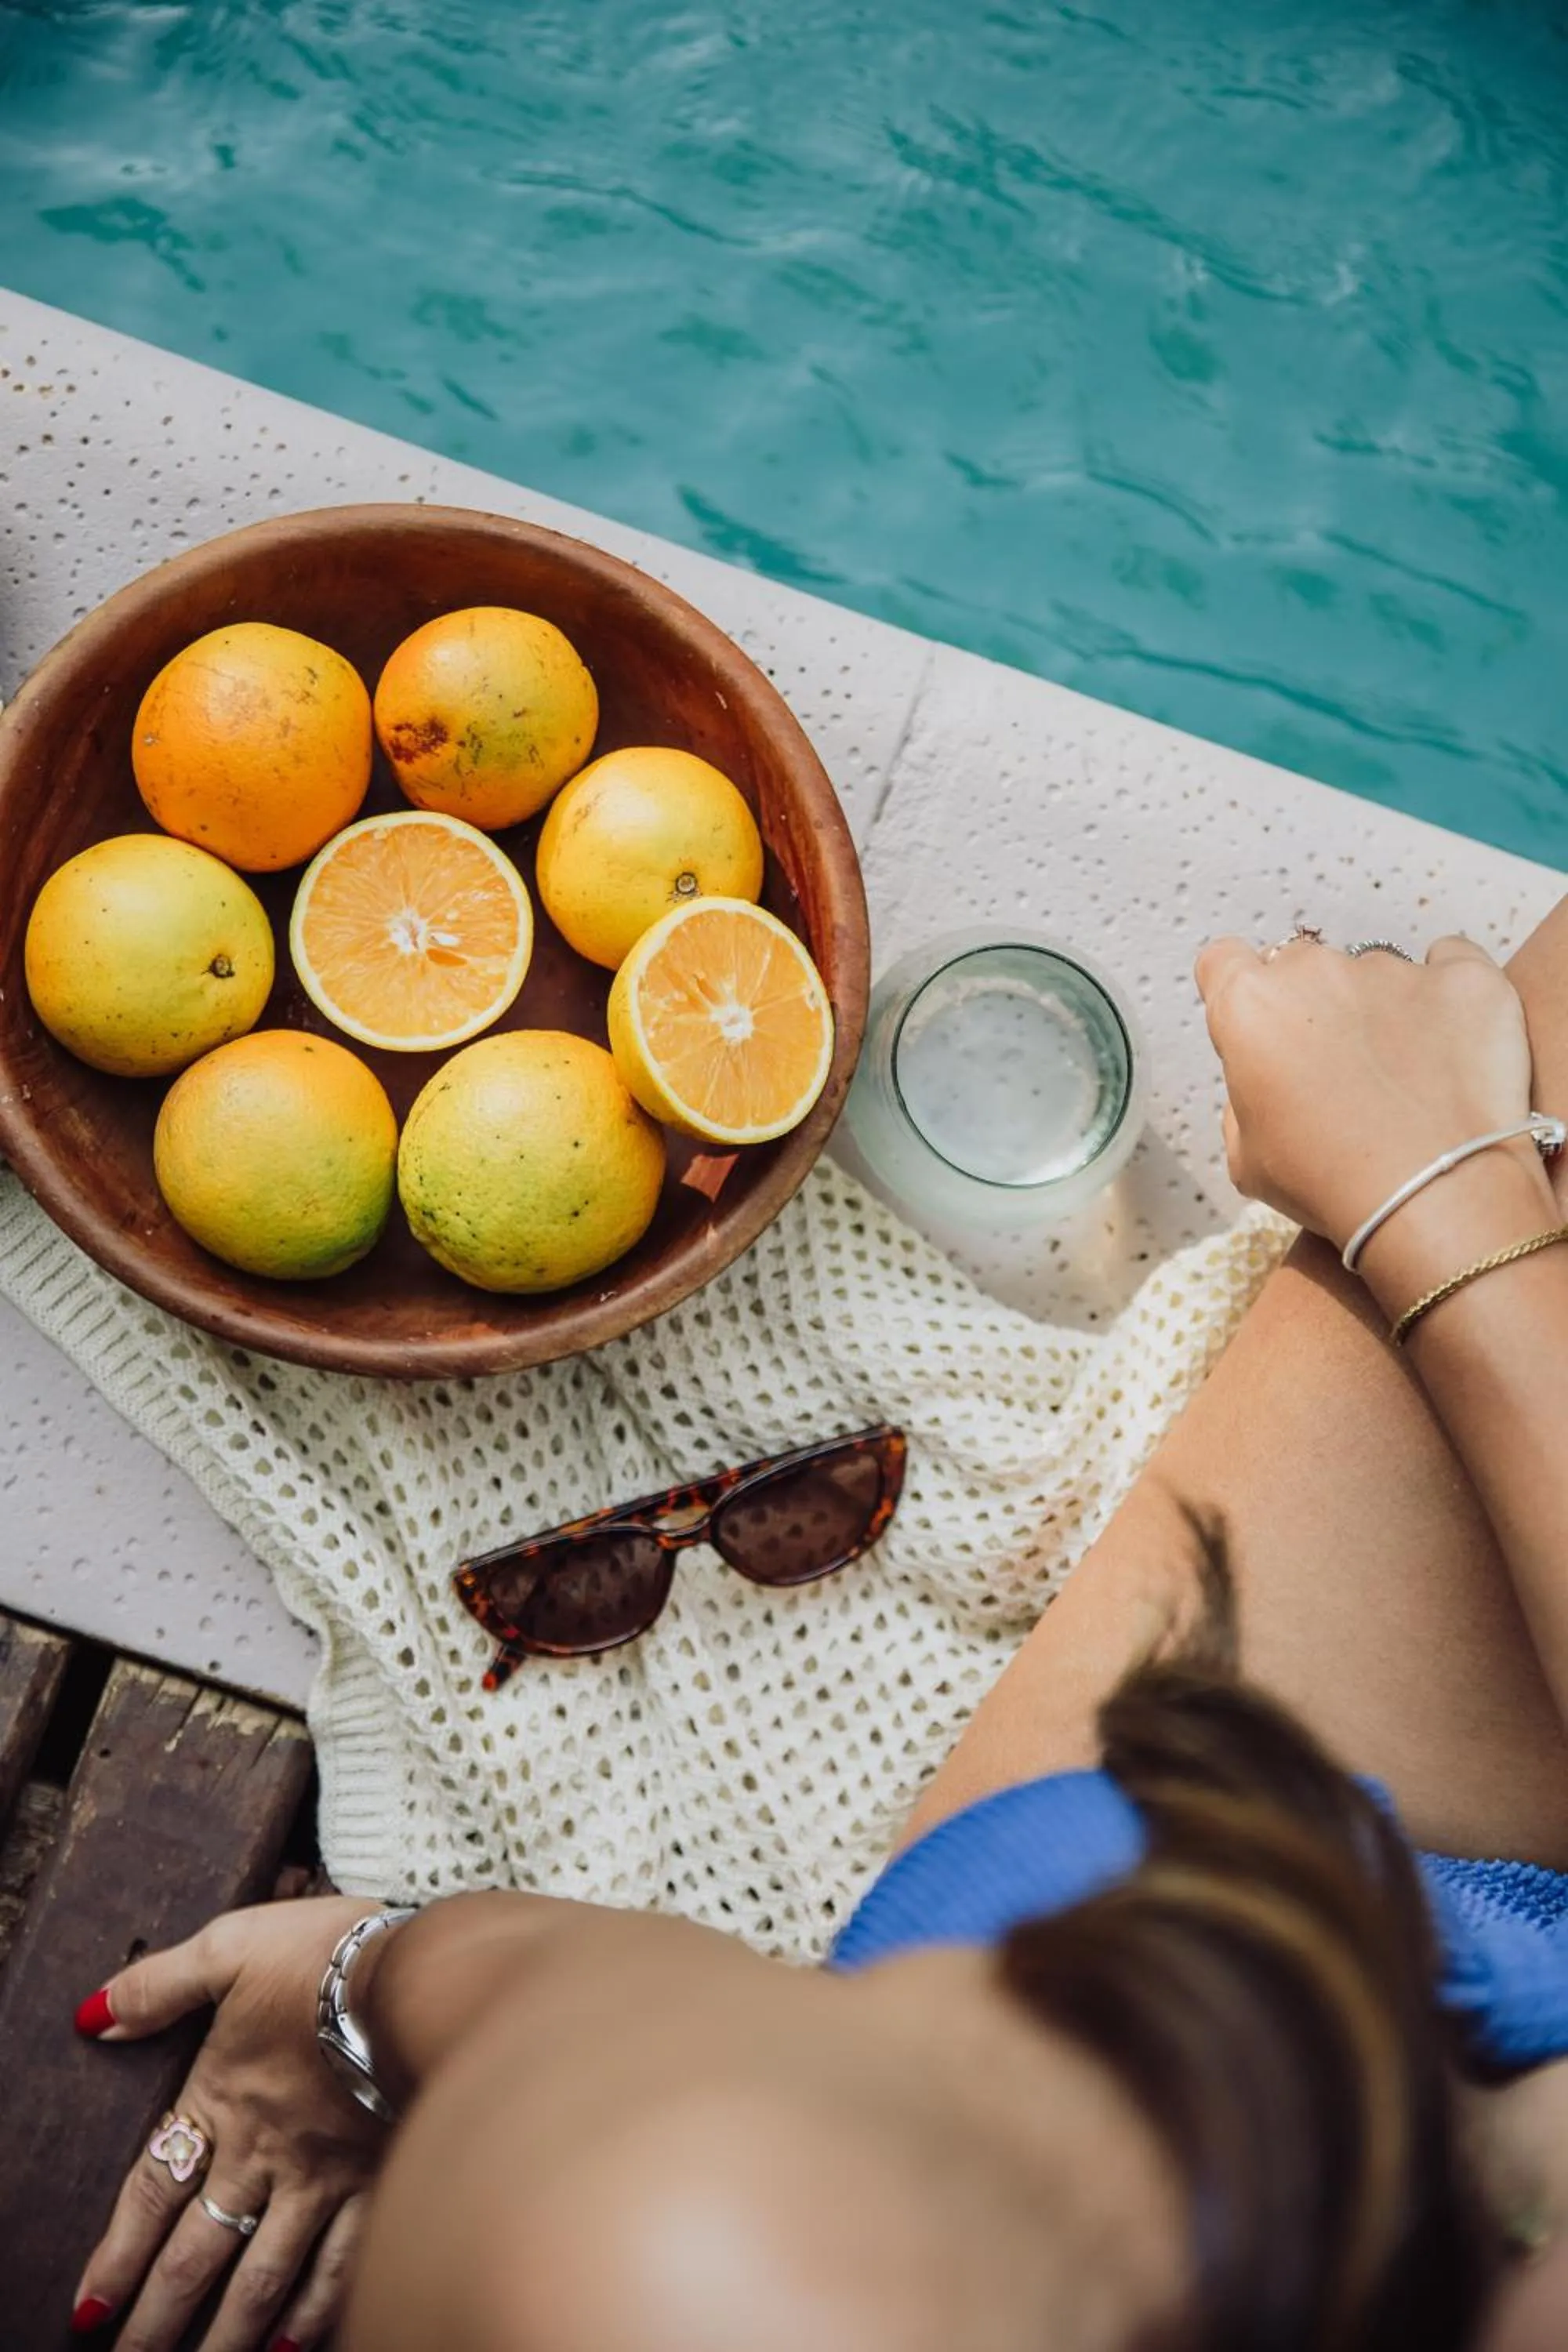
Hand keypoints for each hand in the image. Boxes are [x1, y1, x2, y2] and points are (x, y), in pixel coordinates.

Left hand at [73, 1897, 393, 2351]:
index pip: (152, 2192)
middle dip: (160, 2316)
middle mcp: (264, 2153)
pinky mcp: (376, 2180)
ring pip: (262, 2275)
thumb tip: (92, 2017)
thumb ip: (159, 1985)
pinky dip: (312, 2312)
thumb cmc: (324, 1955)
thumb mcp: (229, 1946)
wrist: (418, 1978)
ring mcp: (322, 2177)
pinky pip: (338, 2266)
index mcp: (222, 2098)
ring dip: (226, 2331)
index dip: (117, 2254)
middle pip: (198, 2252)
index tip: (89, 2311)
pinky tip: (292, 2345)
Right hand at [1193, 933, 1544, 1250]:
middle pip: (1303, 967)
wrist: (1435, 1198)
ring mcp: (1394, 968)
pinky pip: (1452, 964)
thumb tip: (1270, 1082)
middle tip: (1337, 1070)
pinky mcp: (1465, 977)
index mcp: (1251, 1008)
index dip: (1240, 992)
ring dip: (1383, 1011)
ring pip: (1377, 973)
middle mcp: (1316, 971)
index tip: (1260, 1023)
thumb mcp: (1246, 1160)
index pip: (1225, 962)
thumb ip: (1245, 1097)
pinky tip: (1452, 1046)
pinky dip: (1449, 996)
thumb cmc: (1332, 1185)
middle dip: (1313, 1007)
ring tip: (1406, 1079)